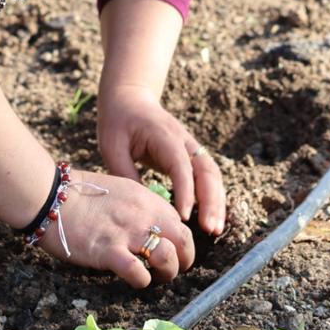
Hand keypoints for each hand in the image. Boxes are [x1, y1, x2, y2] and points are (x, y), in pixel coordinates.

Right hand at [35, 168, 193, 286]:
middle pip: (184, 241)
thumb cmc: (76, 194)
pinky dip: (141, 281)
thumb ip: (137, 207)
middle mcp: (142, 215)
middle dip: (183, 260)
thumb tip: (148, 227)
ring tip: (154, 277)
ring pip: (168, 258)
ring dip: (166, 273)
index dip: (179, 242)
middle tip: (170, 270)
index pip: (179, 223)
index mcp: (145, 199)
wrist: (49, 195)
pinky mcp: (109, 252)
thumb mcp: (117, 190)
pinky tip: (133, 278)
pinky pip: (139, 274)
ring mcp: (126, 233)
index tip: (170, 251)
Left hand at [97, 86, 225, 236]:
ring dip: (217, 202)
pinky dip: (213, 196)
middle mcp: (184, 141)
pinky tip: (212, 218)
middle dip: (211, 201)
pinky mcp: (191, 155)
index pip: (181, 166)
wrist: (129, 99)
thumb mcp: (112, 146)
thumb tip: (141, 204)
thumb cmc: (118, 122)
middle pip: (207, 171)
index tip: (184, 217)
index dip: (185, 192)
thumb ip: (125, 172)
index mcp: (164, 136)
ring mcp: (191, 146)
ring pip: (212, 174)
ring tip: (215, 230)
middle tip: (210, 230)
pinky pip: (208, 176)